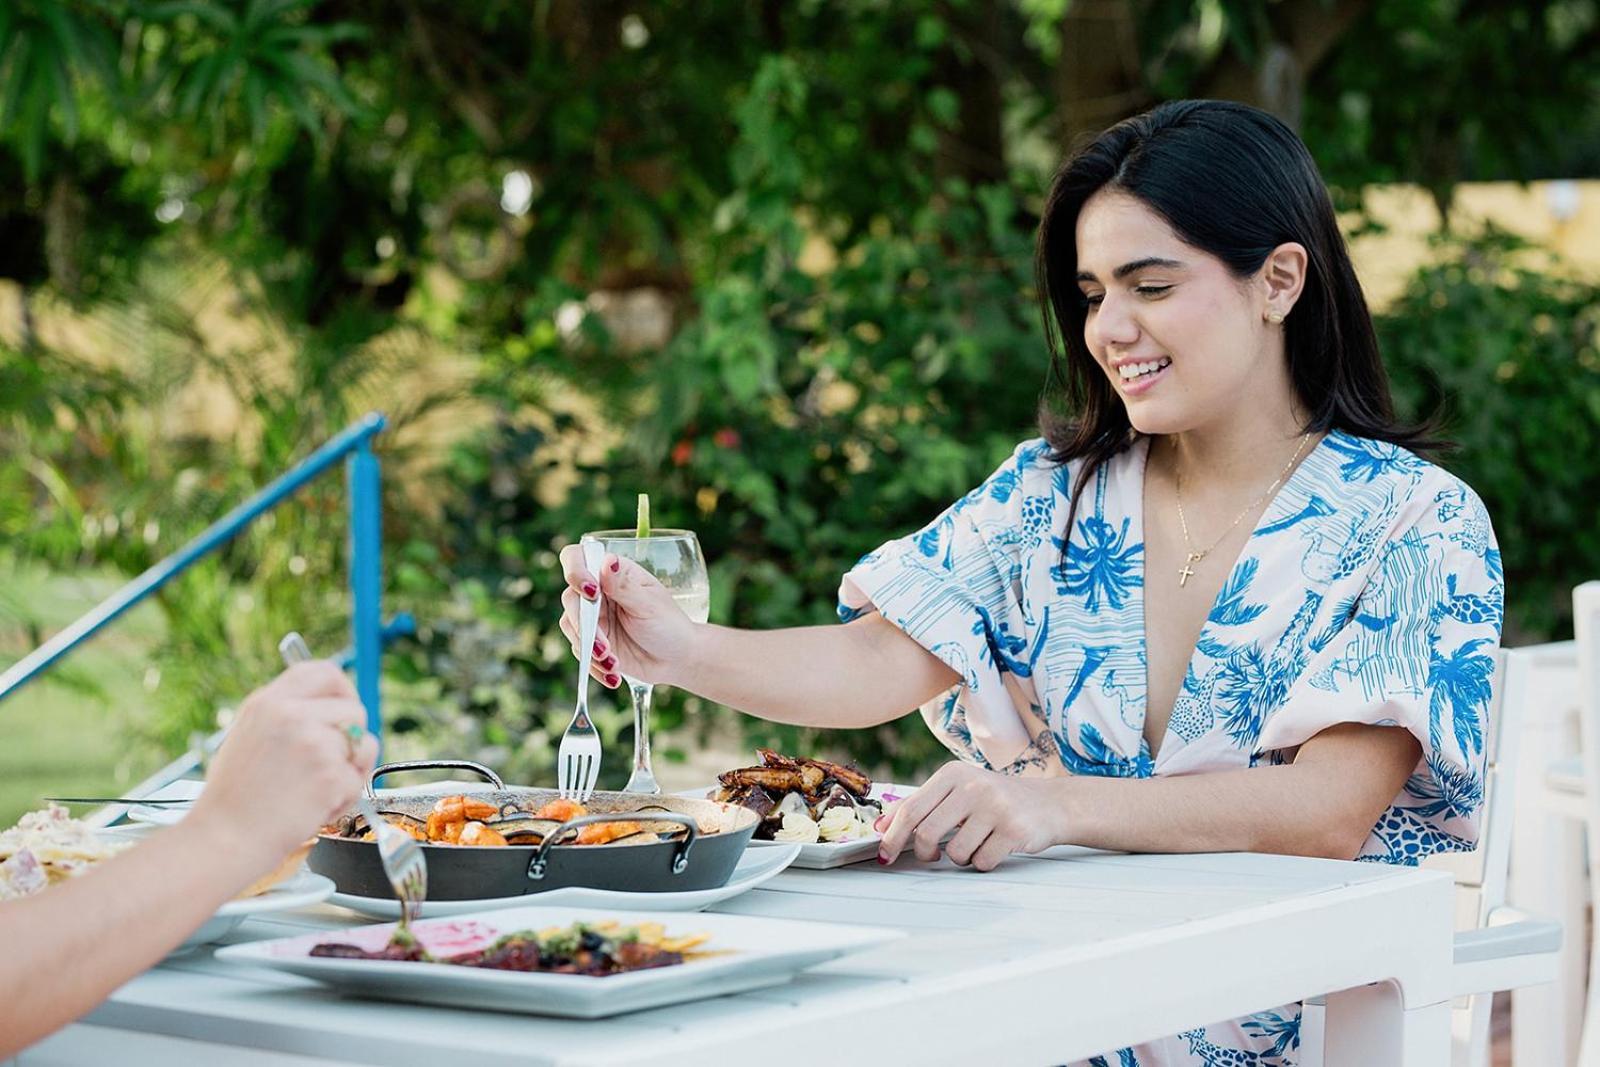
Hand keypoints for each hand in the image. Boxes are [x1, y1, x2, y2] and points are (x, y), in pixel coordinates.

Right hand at [190, 661, 376, 868]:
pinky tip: (314, 808)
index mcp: (268, 702)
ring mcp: (313, 743)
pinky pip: (358, 780)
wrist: (224, 840)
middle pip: (354, 709)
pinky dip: (344, 799)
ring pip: (364, 744)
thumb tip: (331, 707)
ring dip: (351, 770)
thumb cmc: (235, 799)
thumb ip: (287, 716)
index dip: (343, 688)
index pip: (323, 671)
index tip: (345, 706)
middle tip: (331, 763)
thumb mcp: (249, 736)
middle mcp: (291, 716)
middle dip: (352, 738)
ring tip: (316, 790)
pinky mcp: (330, 774)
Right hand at [558, 545, 700, 688]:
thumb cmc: (668, 625)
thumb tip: (608, 560)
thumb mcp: (649, 604)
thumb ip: (624, 586)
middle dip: (585, 626)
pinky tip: (613, 674)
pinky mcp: (591, 641)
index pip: (577, 558)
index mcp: (613, 573)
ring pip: (571, 627)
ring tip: (613, 663)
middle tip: (605, 647)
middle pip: (571, 598)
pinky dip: (594, 666)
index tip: (591, 592)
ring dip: (590, 649)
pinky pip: (579, 651)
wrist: (676, 659)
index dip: (575, 571)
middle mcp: (597, 592)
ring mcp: (592, 617)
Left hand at [875, 761, 1063, 871]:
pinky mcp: (1014, 830)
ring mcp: (995, 807)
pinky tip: (994, 847)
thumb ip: (921, 805)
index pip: (911, 809)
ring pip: (955, 853)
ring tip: (976, 842)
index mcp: (953, 774)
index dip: (892, 835)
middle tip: (933, 855)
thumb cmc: (995, 800)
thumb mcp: (958, 791)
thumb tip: (882, 824)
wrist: (1049, 804)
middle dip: (925, 852)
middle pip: (926, 833)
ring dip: (961, 857)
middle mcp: (973, 786)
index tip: (884, 854)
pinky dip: (983, 862)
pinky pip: (981, 862)